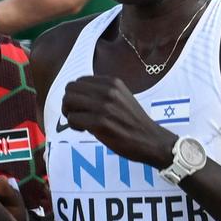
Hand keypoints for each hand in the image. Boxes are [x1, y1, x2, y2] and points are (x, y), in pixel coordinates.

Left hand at [61, 75, 177, 167]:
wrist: (151, 140)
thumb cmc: (134, 122)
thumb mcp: (122, 97)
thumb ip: (104, 92)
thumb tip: (77, 95)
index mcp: (113, 82)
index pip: (79, 81)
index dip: (76, 94)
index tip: (83, 106)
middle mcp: (108, 91)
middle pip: (70, 89)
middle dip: (69, 103)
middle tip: (76, 115)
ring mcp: (104, 107)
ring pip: (68, 102)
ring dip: (70, 114)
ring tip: (81, 123)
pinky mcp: (100, 123)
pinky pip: (73, 119)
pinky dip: (74, 126)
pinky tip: (85, 130)